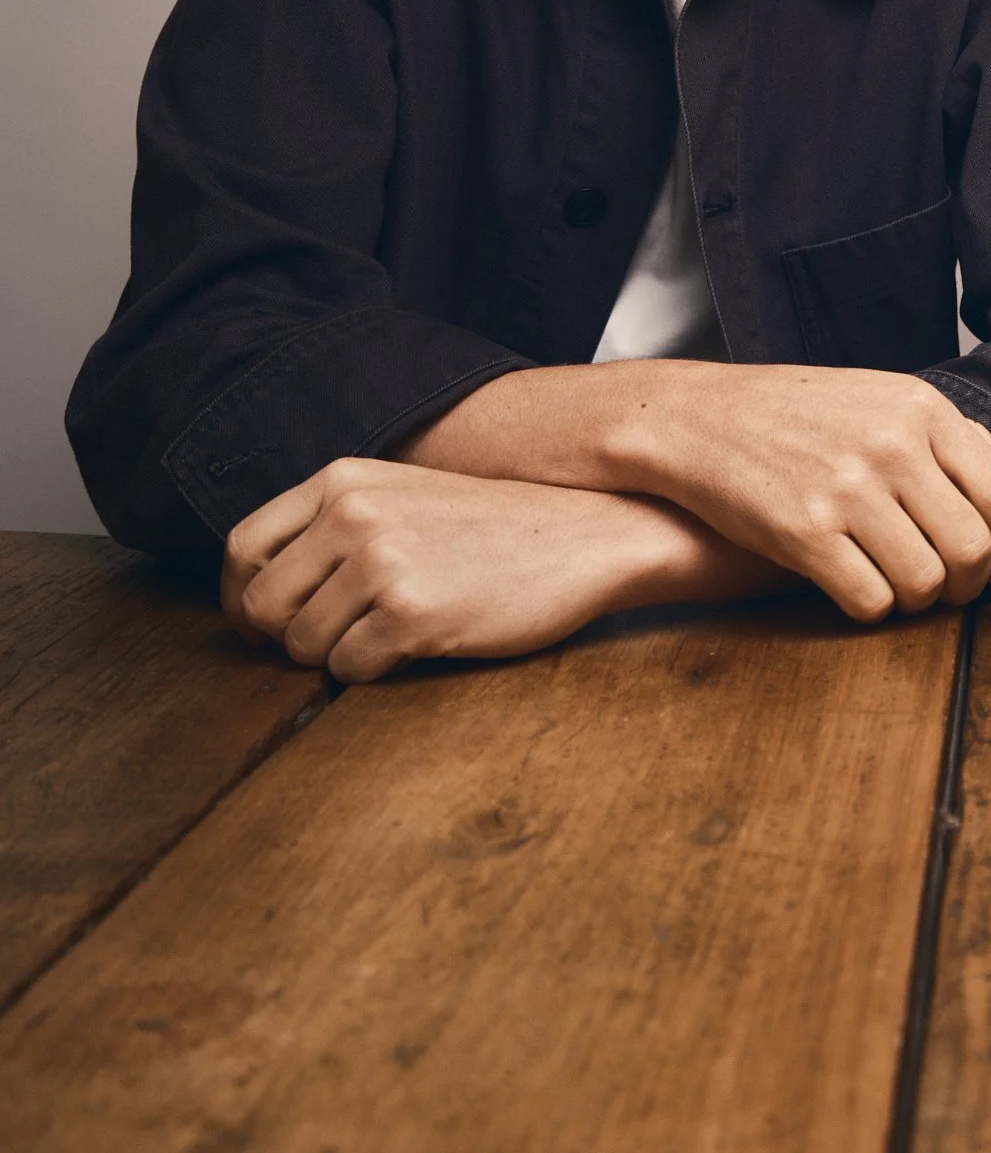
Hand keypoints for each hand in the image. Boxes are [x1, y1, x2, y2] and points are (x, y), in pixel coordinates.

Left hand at [222, 461, 776, 681]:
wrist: (585, 535)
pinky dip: (374, 671)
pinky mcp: (413, 614)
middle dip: (285, 637)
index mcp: (343, 481)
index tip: (262, 623)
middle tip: (326, 644)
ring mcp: (382, 563)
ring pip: (304, 644)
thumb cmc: (496, 528)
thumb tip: (263, 589)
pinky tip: (417, 645)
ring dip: (337, 656)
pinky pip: (351, 669)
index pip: (245, 547)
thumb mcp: (404, 496)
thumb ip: (336, 524)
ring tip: (389, 636)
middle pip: (263, 604)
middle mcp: (353, 515)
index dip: (243, 595)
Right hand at [600, 363, 990, 622]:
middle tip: (953, 593)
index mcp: (920, 408)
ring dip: (921, 601)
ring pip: (925, 581)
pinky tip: (859, 592)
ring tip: (905, 592)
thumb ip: (958, 440)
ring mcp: (847, 489)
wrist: (698, 418)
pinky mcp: (803, 533)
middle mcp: (890, 445)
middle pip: (970, 546)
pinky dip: (873, 609)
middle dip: (970, 585)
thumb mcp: (883, 402)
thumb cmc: (797, 413)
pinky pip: (871, 600)